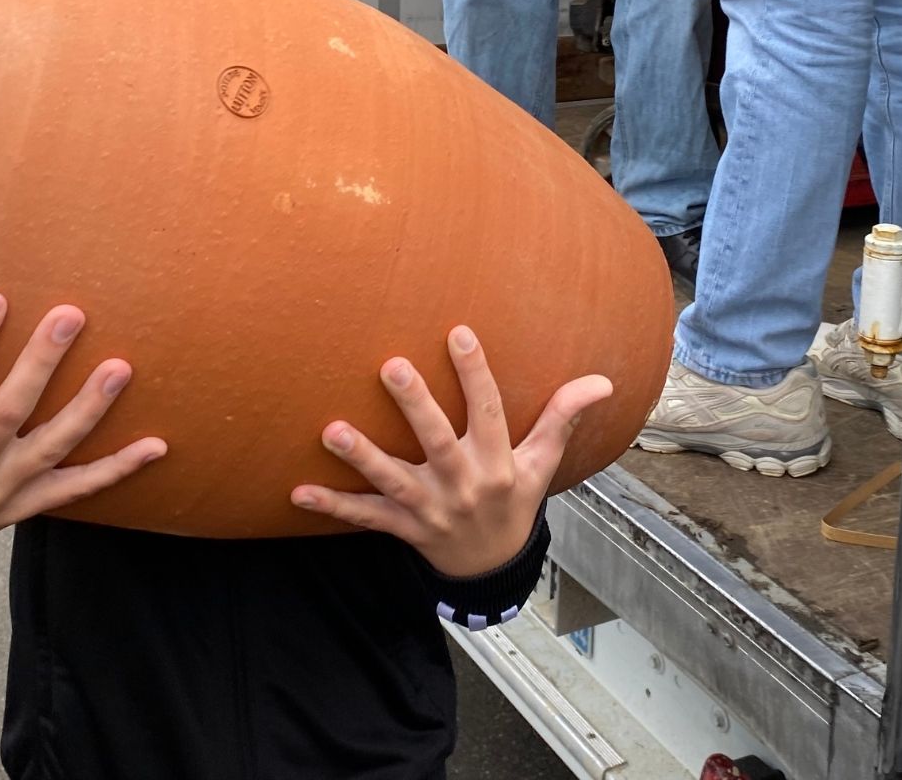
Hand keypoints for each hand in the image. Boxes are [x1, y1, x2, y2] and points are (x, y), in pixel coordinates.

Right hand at [0, 291, 166, 572]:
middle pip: (10, 411)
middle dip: (41, 363)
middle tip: (71, 314)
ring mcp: (4, 489)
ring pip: (53, 446)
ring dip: (89, 408)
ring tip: (121, 367)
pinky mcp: (28, 504)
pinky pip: (79, 488)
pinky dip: (119, 470)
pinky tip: (157, 445)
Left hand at [290, 325, 612, 576]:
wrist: (493, 570)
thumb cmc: (514, 502)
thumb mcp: (542, 463)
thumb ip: (563, 416)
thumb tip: (603, 381)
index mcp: (497, 464)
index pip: (489, 411)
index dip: (475, 373)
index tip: (458, 332)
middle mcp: (462, 485)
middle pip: (437, 440)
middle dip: (414, 405)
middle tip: (390, 365)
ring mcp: (430, 509)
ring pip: (393, 480)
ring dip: (362, 457)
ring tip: (332, 430)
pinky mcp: (404, 528)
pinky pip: (365, 518)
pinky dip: (333, 507)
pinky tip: (298, 492)